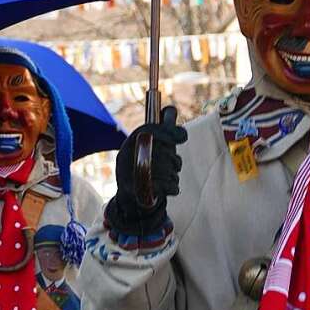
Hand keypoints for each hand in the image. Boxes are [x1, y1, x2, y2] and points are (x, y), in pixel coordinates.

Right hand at [106, 107, 186, 235]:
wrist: (133, 199)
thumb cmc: (147, 168)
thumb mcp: (153, 147)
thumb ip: (163, 130)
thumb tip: (170, 110)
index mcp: (130, 143)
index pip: (149, 130)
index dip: (168, 132)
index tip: (182, 137)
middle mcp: (126, 156)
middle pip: (162, 152)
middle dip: (174, 159)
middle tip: (175, 164)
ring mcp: (129, 175)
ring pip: (167, 170)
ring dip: (174, 174)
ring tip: (169, 177)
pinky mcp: (137, 192)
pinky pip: (166, 185)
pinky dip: (173, 186)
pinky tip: (170, 188)